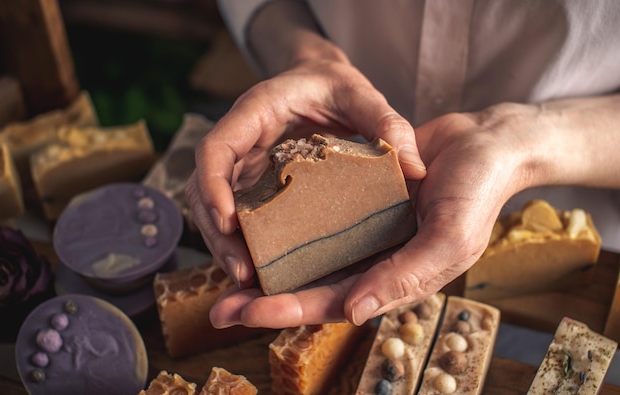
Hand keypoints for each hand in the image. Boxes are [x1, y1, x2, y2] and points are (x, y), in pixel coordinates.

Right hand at [185, 57, 426, 324]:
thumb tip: (414, 169)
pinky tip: (261, 273)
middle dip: (217, 233)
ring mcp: (242, 167)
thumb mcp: (361, 94)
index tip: (228, 222)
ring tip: (249, 282)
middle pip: (204, 189)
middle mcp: (240, 142)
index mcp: (254, 113)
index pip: (214, 150)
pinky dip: (242, 244)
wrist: (320, 84)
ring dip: (225, 246)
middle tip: (242, 272)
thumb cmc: (335, 86)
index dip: (212, 186)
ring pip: (213, 209)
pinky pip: (236, 217)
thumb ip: (386, 122)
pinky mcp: (253, 185)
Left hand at [195, 99, 552, 327]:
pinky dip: (286, 227)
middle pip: (310, 287)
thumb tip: (355, 312)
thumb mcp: (450, 239)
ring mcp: (362, 232)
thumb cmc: (477, 193)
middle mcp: (372, 261)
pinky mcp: (356, 202)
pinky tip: (254, 225)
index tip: (247, 312)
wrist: (485, 144)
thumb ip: (406, 277)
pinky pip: (316, 218)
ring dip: (268, 266)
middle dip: (265, 300)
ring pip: (307, 257)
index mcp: (393, 280)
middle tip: (219, 308)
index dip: (289, 311)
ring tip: (224, 271)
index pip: (333, 303)